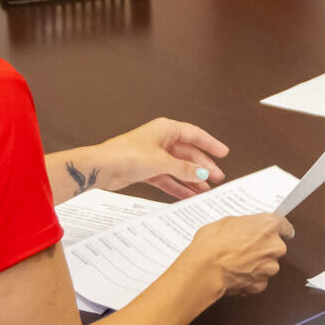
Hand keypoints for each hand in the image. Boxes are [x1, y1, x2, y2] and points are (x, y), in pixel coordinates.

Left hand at [85, 119, 228, 198]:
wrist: (101, 167)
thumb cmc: (126, 155)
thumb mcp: (162, 162)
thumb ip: (185, 169)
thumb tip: (202, 173)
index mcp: (166, 129)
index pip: (195, 135)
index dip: (210, 144)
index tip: (224, 153)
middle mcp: (160, 141)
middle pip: (188, 153)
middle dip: (202, 166)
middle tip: (216, 178)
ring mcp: (154, 156)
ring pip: (179, 168)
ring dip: (191, 179)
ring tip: (205, 190)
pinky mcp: (146, 169)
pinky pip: (168, 178)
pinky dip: (178, 186)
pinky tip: (188, 195)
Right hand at [185, 213, 290, 296]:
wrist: (205, 269)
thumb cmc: (212, 244)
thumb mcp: (227, 222)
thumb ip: (245, 225)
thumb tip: (245, 230)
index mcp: (268, 226)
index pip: (284, 226)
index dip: (279, 230)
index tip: (278, 232)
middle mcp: (274, 246)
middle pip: (274, 247)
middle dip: (262, 248)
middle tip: (243, 247)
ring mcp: (269, 267)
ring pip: (267, 265)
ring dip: (256, 264)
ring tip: (235, 262)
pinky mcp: (261, 284)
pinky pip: (258, 280)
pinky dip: (249, 279)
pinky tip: (235, 274)